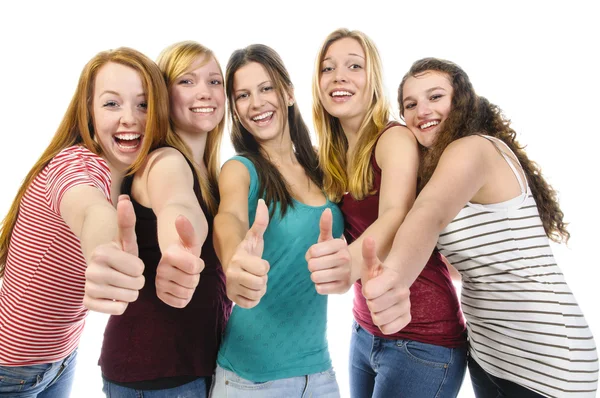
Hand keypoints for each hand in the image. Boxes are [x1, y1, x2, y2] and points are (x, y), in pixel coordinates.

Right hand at [83, 195, 144, 314]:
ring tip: (123, 283)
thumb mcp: (126, 237)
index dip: (140, 267)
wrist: (102, 268)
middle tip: (128, 275)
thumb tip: (125, 198)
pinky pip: (116, 310)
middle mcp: (91, 270)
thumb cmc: (119, 251)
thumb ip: (127, 220)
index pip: (138, 269)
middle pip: (135, 285)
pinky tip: (116, 295)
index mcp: (101, 253)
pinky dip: (121, 305)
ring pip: (128, 298)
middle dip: (137, 281)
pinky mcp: (88, 302)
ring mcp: (88, 287)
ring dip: (130, 292)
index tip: (131, 262)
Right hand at [156, 215, 204, 307]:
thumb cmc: (186, 249)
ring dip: (191, 287)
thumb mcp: (190, 239)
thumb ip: (187, 230)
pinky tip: (181, 286)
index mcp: (168, 255)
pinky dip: (185, 297)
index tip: (193, 259)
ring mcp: (159, 284)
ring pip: (187, 293)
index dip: (199, 264)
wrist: (177, 259)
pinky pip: (181, 303)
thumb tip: (180, 218)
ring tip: (184, 276)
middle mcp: (160, 270)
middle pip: (192, 281)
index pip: (194, 267)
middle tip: (189, 269)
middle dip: (195, 276)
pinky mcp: (161, 295)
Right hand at [225, 199, 269, 307]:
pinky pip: (251, 304)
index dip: (265, 266)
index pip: (263, 269)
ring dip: (259, 289)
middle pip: (260, 284)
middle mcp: (231, 274)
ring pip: (257, 295)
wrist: (232, 263)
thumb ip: (260, 221)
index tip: (258, 262)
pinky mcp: (232, 298)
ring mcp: (231, 287)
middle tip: (256, 272)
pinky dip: (254, 298)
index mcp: (238, 259)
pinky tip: (249, 288)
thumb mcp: (254, 236)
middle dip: (263, 278)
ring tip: (253, 279)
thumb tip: (263, 201)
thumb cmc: (247, 250)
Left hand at [305, 208, 351, 293]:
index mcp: (340, 245)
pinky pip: (319, 289)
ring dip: (315, 276)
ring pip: (315, 277)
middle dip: (311, 265)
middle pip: (312, 266)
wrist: (350, 269)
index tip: (316, 254)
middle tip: (319, 264)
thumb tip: (326, 210)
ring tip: (323, 272)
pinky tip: (327, 281)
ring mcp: (344, 275)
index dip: (310, 254)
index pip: (312, 252)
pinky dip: (320, 286)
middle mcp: (345, 259)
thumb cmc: (333, 252)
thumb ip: (325, 226)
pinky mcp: (342, 288)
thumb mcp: (328, 239)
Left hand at [361, 237, 410, 334]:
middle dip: (370, 302)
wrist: (394, 285)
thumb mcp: (371, 264)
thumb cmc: (378, 274)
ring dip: (375, 313)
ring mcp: (405, 306)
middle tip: (375, 296)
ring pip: (379, 320)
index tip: (369, 287)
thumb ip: (369, 253)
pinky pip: (387, 329)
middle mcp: (402, 292)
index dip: (367, 291)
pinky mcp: (407, 318)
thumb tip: (369, 239)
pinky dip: (384, 324)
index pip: (370, 293)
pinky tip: (385, 313)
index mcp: (392, 278)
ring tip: (379, 303)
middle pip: (373, 307)